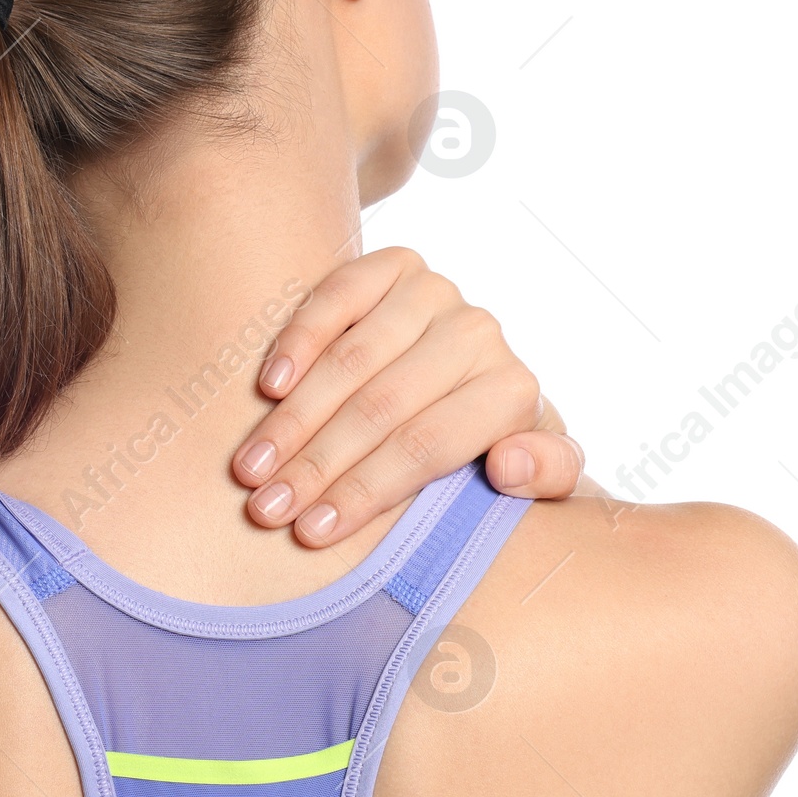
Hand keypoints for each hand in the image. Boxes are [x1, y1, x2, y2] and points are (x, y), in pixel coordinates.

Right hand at [232, 248, 585, 546]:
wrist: (471, 376)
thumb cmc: (489, 442)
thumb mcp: (532, 472)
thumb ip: (546, 476)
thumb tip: (507, 465)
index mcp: (513, 390)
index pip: (425, 448)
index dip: (363, 491)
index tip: (311, 530)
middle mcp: (478, 333)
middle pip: (381, 407)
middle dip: (315, 465)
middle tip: (265, 507)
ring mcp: (434, 293)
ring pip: (352, 360)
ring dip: (293, 419)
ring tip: (250, 467)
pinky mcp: (393, 266)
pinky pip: (337, 298)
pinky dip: (298, 341)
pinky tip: (268, 388)